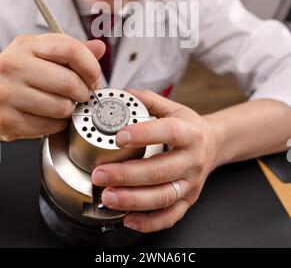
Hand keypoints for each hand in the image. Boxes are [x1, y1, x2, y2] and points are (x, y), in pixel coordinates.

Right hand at [0, 34, 104, 139]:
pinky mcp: (8, 121)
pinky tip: (48, 116)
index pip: (71, 49)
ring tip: (61, 104)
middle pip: (69, 82)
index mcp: (26, 46)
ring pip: (61, 107)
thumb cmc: (15, 72)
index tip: (94, 77)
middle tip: (80, 94)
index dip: (91, 66)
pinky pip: (48, 126)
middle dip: (83, 92)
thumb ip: (70, 50)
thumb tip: (98, 48)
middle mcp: (14, 67)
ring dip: (69, 109)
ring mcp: (9, 94)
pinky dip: (55, 124)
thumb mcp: (39, 52)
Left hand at [92, 89, 217, 232]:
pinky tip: (127, 218)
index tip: (119, 136)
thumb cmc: (190, 128)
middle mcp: (192, 160)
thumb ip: (150, 100)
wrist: (215, 145)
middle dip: (127, 175)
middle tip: (100, 174)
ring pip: (163, 197)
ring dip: (133, 199)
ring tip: (108, 196)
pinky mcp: (188, 200)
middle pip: (160, 171)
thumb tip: (126, 92)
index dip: (144, 134)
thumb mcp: (175, 109)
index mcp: (190, 134)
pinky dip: (149, 222)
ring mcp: (191, 183)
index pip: (169, 132)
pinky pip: (170, 216)